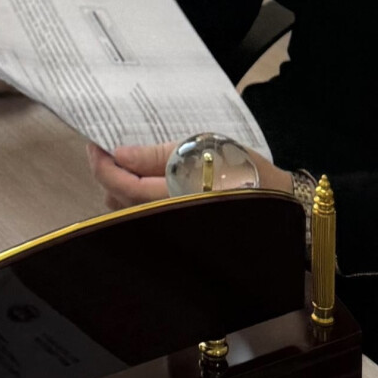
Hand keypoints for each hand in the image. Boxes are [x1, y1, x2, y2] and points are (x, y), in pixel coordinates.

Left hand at [87, 141, 291, 211]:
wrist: (284, 203)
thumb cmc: (247, 170)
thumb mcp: (204, 149)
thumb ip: (158, 154)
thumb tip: (119, 155)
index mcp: (173, 198)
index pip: (122, 186)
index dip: (102, 166)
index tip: (93, 145)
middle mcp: (168, 220)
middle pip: (118, 202)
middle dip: (107, 175)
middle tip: (105, 149)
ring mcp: (173, 229)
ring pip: (128, 213)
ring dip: (119, 188)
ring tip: (124, 162)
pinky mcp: (180, 231)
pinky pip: (145, 218)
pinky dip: (135, 199)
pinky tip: (141, 180)